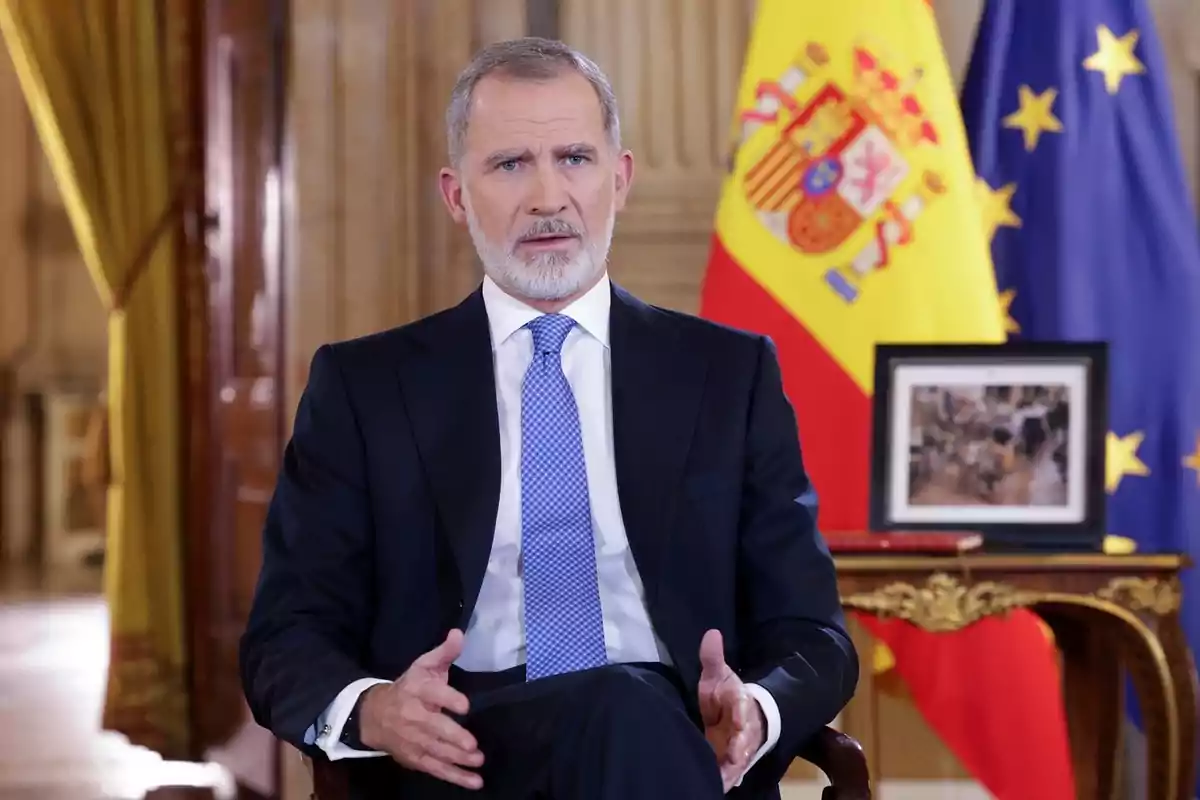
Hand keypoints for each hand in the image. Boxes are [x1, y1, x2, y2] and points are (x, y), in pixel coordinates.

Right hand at [359, 629, 483, 789]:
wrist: (373, 715)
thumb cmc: (409, 687)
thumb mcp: (424, 666)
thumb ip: (444, 652)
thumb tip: (458, 634)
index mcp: (416, 690)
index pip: (433, 694)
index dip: (448, 699)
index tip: (464, 705)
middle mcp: (413, 716)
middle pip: (434, 728)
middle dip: (452, 736)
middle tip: (472, 744)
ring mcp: (413, 741)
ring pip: (436, 751)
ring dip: (457, 759)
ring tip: (477, 761)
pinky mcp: (415, 759)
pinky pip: (436, 768)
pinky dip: (455, 777)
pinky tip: (474, 781)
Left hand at [698, 629, 765, 791]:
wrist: (738, 716)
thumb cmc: (726, 695)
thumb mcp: (717, 675)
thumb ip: (712, 658)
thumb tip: (711, 633)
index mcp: (740, 701)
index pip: (742, 704)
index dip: (740, 711)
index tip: (735, 718)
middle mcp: (744, 726)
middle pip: (745, 737)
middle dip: (741, 746)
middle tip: (734, 757)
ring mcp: (740, 745)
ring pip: (741, 758)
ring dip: (734, 768)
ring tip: (724, 778)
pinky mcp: (734, 761)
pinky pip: (732, 772)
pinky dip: (727, 779)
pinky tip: (720, 785)